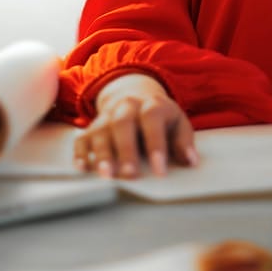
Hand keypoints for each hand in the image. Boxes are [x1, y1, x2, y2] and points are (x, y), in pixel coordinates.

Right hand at [73, 71, 197, 178]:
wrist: (134, 95)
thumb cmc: (160, 118)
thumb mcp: (178, 123)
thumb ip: (184, 141)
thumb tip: (190, 160)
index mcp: (152, 105)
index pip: (153, 120)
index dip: (156, 145)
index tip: (160, 171)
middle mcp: (126, 107)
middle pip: (123, 124)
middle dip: (125, 150)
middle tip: (130, 174)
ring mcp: (107, 116)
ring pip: (101, 131)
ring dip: (102, 154)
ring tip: (106, 175)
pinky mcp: (92, 127)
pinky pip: (83, 138)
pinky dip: (81, 153)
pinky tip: (83, 168)